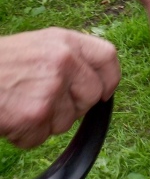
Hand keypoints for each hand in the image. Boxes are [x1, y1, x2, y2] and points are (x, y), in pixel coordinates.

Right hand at [0, 29, 119, 147]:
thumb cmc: (4, 62)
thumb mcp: (42, 44)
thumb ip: (70, 56)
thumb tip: (97, 80)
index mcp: (66, 41)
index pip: (108, 57)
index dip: (110, 78)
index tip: (104, 91)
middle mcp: (64, 61)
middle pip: (92, 96)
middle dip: (74, 107)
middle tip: (47, 102)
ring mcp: (51, 88)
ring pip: (67, 121)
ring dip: (46, 122)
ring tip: (23, 103)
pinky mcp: (35, 114)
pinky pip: (41, 137)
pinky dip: (25, 136)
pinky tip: (12, 117)